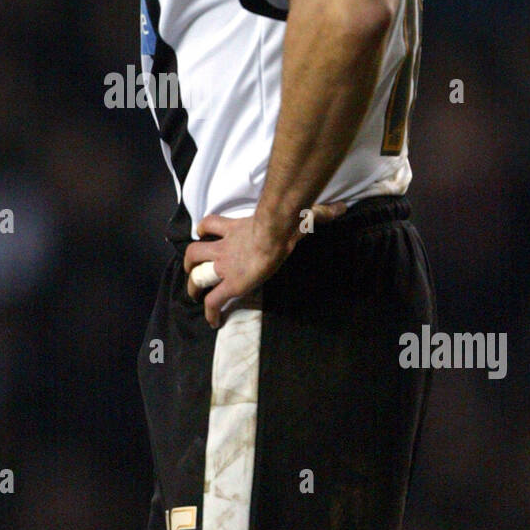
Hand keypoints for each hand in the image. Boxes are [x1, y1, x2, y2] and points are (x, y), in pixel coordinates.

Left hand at [184, 202, 346, 328]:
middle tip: (190, 271)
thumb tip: (340, 207)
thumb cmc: (284, 221)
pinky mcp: (231, 284)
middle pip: (194, 251)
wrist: (274, 233)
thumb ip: (314, 211)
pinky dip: (210, 312)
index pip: (211, 223)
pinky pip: (213, 301)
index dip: (204, 228)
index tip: (202, 233)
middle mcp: (224, 247)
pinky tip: (212, 321)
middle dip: (189, 262)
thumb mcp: (295, 212)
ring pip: (196, 274)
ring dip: (191, 284)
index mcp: (235, 229)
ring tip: (193, 295)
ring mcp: (225, 266)